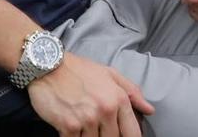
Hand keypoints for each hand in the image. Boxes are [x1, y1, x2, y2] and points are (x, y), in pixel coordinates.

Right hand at [27, 52, 153, 136]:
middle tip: (96, 125)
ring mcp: (88, 119)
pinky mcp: (69, 126)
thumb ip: (132, 92)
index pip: (132, 132)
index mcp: (119, 99)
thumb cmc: (79, 70)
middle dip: (106, 136)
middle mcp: (106, 110)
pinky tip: (70, 128)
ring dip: (89, 136)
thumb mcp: (109, 74)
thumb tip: (149, 110)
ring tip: (83, 123)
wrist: (48, 66)